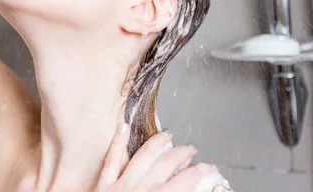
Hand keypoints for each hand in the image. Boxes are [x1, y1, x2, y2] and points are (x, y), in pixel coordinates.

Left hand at [93, 123, 232, 191]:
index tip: (210, 169)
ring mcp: (120, 185)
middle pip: (167, 164)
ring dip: (157, 143)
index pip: (187, 181)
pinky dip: (118, 142)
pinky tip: (123, 127)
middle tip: (192, 150)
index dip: (202, 172)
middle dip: (183, 153)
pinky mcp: (103, 186)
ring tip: (167, 135)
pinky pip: (112, 159)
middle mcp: (141, 189)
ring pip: (143, 156)